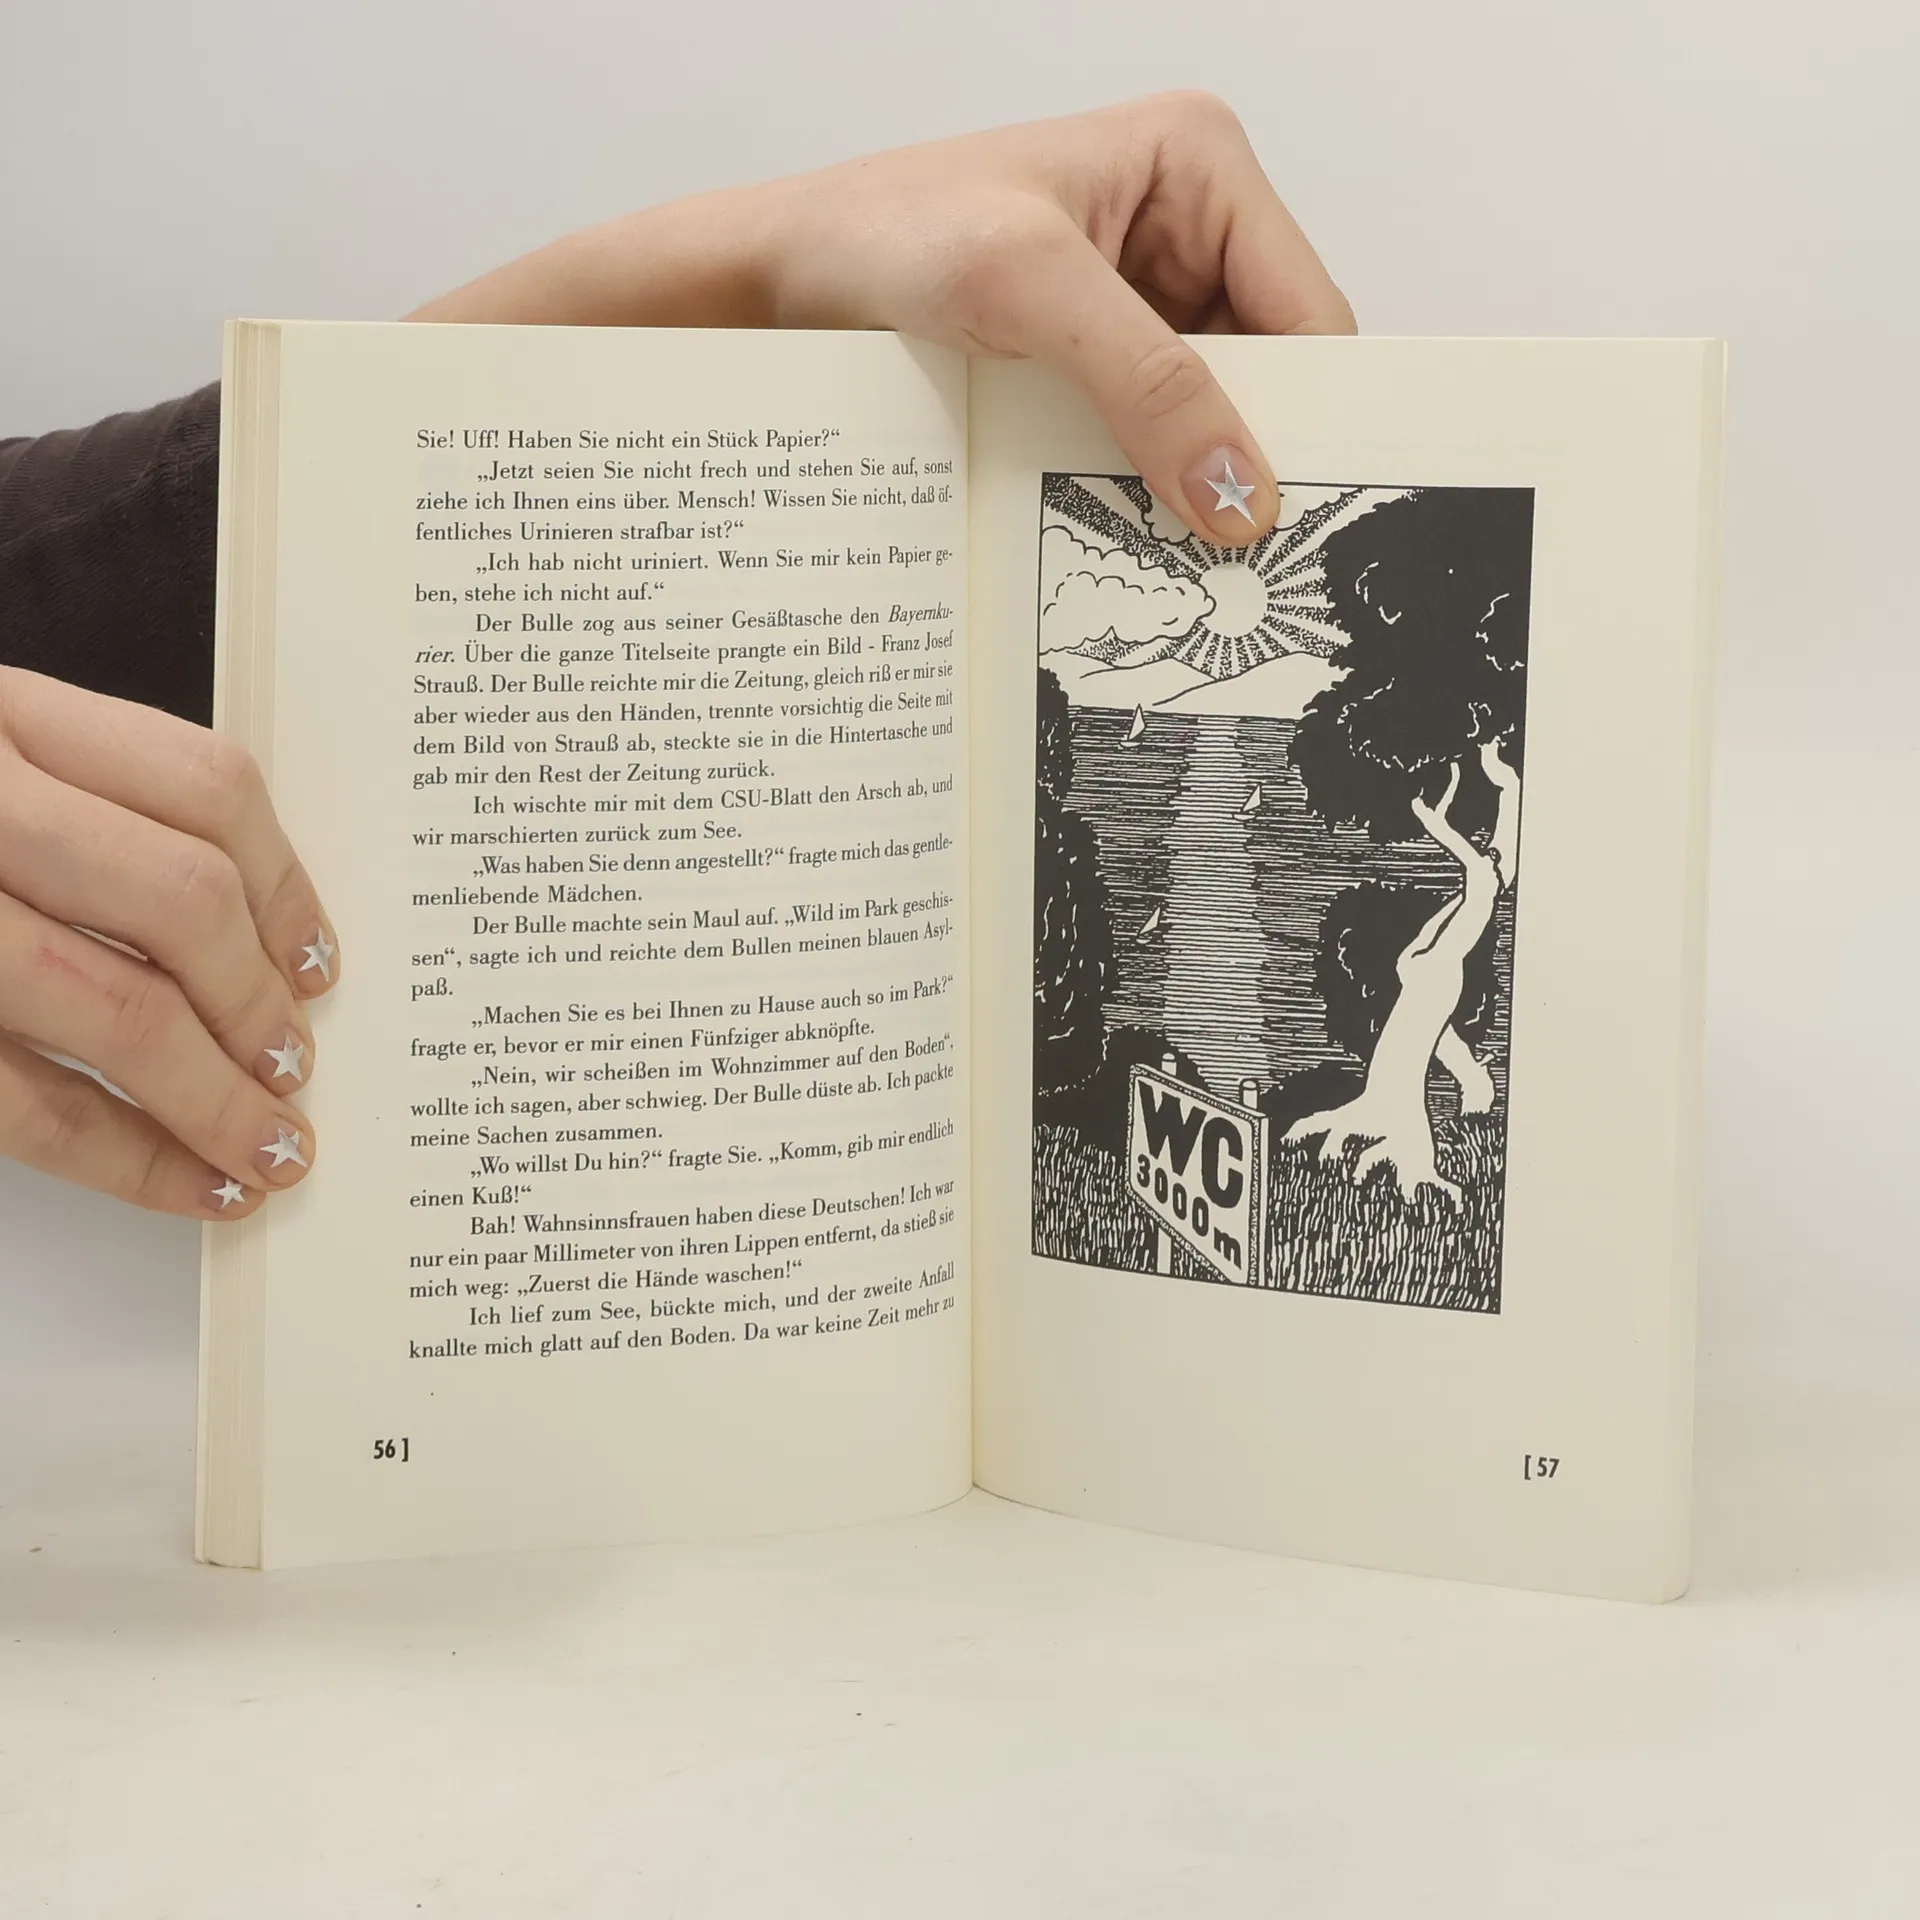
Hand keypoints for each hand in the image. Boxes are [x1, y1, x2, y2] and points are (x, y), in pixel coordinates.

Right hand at [0, 669, 337, 1216]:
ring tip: (269, 1148)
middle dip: (256, 1001)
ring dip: (214, 1097)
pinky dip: (127, 1158)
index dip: (286, 887)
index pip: (204, 784)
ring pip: (114, 1008)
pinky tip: (192, 1187)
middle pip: (179, 896)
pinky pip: (25, 1102)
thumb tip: (254, 940)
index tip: (319, 964)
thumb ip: (82, 813)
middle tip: (296, 1067)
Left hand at [410, 93, 1353, 544]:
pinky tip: (1122, 535)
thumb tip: (1243, 497)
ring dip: (1189, 484)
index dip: (1317, 414)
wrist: (769, 284)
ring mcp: (1135, 301)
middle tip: (1242, 559)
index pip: (1311, 311)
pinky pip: (1145, 437)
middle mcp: (1181, 228)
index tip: (1304, 515)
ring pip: (1207, 416)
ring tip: (1179, 560)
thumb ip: (1149, 383)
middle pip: (1267, 371)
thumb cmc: (880, 236)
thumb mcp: (1026, 290)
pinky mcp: (1086, 362)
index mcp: (1199, 164)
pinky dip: (1138, 488)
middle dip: (1251, 456)